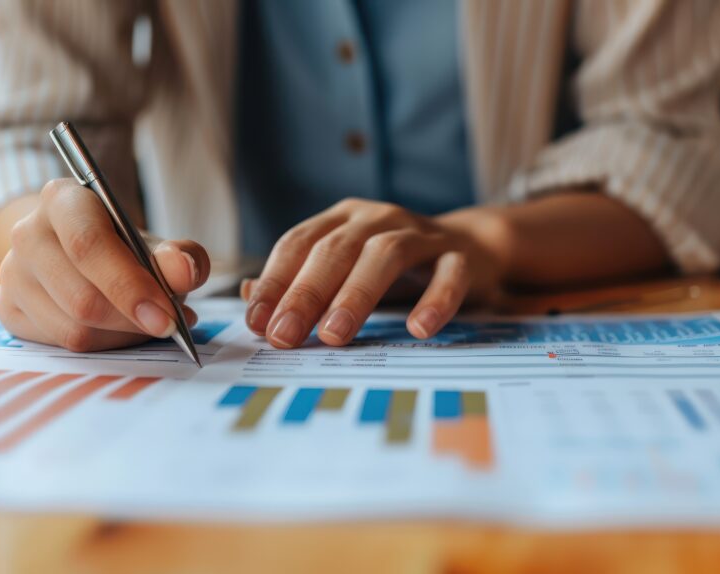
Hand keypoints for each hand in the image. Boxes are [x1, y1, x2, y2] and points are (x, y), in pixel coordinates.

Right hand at [0, 178, 209, 351]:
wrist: (81, 254)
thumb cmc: (124, 247)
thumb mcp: (158, 244)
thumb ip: (180, 256)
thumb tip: (183, 270)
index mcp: (63, 200)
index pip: (88, 244)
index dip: (129, 285)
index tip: (168, 316)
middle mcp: (27, 233)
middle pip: (82, 297)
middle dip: (133, 320)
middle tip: (169, 324)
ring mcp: (12, 274)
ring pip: (74, 328)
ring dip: (122, 335)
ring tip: (147, 322)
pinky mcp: (9, 310)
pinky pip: (61, 344)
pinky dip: (103, 345)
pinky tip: (120, 330)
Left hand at [242, 198, 503, 348]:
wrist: (471, 246)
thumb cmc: (394, 266)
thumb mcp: (344, 268)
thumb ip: (299, 282)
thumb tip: (248, 298)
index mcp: (343, 219)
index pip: (298, 243)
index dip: (274, 281)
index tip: (256, 321)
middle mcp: (378, 218)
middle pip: (335, 249)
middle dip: (305, 293)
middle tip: (284, 335)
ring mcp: (421, 234)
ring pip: (386, 255)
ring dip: (356, 295)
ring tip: (334, 335)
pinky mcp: (460, 256)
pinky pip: (450, 275)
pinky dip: (435, 299)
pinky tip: (418, 328)